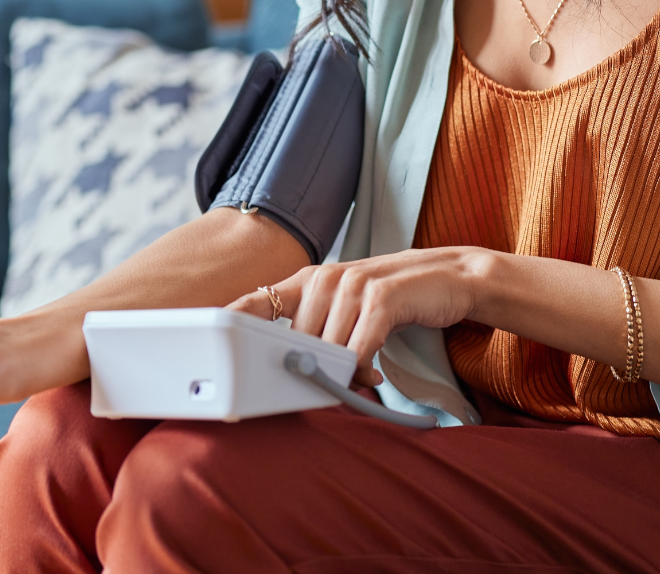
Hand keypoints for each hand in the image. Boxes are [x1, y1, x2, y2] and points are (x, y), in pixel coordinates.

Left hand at [228, 247, 489, 387]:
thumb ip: (316, 331)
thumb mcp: (347, 308)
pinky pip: (358, 349)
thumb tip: (287, 372)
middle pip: (295, 340)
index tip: (210, 346)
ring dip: (341, 373)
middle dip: (311, 369)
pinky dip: (363, 369)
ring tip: (360, 378)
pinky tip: (373, 375)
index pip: (257, 300)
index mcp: (309, 280)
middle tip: (332, 382)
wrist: (449, 277)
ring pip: (326, 348)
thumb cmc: (391, 300)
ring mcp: (353, 285)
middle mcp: (326, 278)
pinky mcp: (382, 298)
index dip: (231, 322)